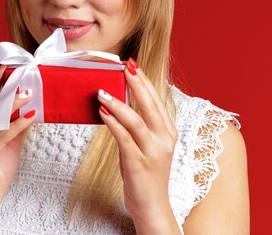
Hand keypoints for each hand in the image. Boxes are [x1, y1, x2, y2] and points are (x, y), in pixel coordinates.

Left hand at [97, 58, 177, 225]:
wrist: (152, 206)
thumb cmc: (145, 173)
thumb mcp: (146, 144)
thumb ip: (137, 124)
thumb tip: (118, 101)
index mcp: (168, 131)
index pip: (157, 100)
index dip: (145, 81)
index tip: (132, 65)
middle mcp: (164, 139)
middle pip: (150, 105)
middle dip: (137, 84)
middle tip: (124, 67)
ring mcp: (153, 152)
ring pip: (136, 121)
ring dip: (118, 103)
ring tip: (102, 91)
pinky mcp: (138, 163)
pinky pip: (124, 138)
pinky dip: (113, 123)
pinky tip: (102, 113)